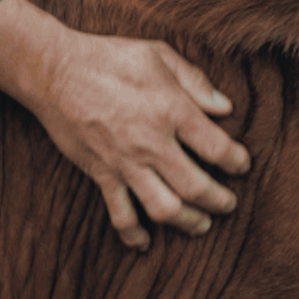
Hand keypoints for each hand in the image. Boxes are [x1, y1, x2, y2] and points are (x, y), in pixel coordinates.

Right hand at [35, 30, 250, 250]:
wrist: (55, 71)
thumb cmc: (110, 57)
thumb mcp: (160, 55)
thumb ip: (195, 82)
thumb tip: (226, 108)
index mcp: (171, 110)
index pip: (216, 147)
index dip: (236, 160)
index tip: (242, 165)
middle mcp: (151, 142)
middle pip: (195, 186)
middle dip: (218, 201)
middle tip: (229, 204)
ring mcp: (125, 162)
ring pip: (163, 208)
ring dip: (187, 223)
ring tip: (201, 226)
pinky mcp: (100, 173)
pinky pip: (119, 213)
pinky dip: (133, 233)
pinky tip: (144, 242)